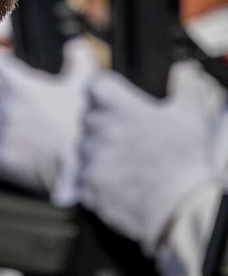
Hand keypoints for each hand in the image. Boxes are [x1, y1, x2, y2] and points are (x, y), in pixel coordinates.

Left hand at [0, 39, 97, 202]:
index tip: (2, 70)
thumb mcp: (85, 88)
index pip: (1, 70)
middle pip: (3, 104)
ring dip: (15, 134)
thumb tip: (76, 44)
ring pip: (0, 130)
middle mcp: (3, 106)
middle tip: (43, 123)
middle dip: (18, 110)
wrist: (84, 166)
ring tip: (41, 143)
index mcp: (19, 85)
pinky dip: (13, 157)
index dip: (5, 71)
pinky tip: (33, 159)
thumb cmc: (86, 124)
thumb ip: (78, 62)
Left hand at [78, 62, 221, 252]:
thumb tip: (185, 68)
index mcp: (115, 104)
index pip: (95, 85)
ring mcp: (87, 156)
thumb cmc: (185, 159)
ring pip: (84, 147)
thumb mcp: (191, 116)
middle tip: (129, 140)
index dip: (106, 95)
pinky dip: (98, 180)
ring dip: (99, 152)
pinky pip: (84, 176)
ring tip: (128, 165)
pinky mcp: (84, 183)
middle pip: (88, 117)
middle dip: (104, 125)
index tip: (117, 105)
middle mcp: (95, 126)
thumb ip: (186, 86)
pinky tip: (121, 184)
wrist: (179, 208)